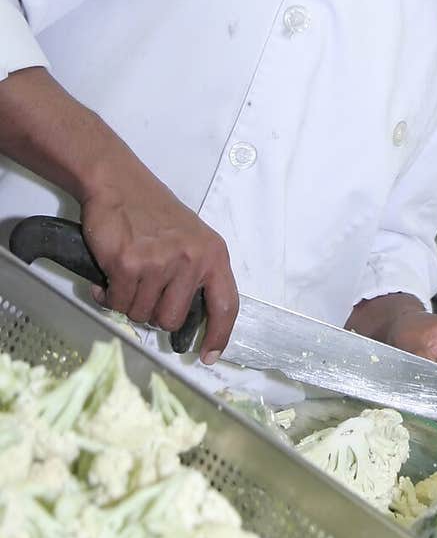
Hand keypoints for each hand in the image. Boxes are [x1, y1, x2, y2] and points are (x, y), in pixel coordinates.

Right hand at [81, 170, 238, 361]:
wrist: (119, 183)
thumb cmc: (153, 212)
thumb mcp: (192, 239)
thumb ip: (196, 274)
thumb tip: (190, 319)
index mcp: (213, 255)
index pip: (226, 305)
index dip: (219, 334)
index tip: (209, 354)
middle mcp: (191, 260)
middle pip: (173, 319)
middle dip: (155, 314)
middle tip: (145, 293)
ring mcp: (160, 263)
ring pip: (143, 314)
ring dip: (130, 303)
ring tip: (127, 279)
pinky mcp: (128, 264)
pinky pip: (119, 302)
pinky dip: (109, 297)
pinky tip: (109, 280)